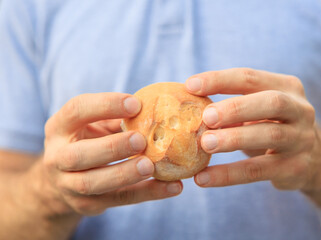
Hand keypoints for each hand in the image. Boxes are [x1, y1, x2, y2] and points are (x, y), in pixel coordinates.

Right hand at [42, 93, 181, 215]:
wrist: (59, 183)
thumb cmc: (87, 141)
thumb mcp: (94, 125)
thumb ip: (117, 118)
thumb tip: (157, 109)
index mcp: (59, 127)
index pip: (76, 110)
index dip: (105, 105)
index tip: (136, 104)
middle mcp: (57, 157)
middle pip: (79, 155)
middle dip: (112, 147)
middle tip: (140, 140)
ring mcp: (68, 185)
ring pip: (93, 183)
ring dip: (125, 174)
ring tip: (151, 166)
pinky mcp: (87, 205)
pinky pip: (119, 199)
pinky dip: (148, 193)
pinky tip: (172, 187)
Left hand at [186, 68, 315, 189]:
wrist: (313, 158)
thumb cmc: (270, 125)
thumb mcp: (258, 109)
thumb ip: (232, 103)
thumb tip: (187, 103)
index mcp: (286, 86)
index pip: (250, 78)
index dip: (219, 80)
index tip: (190, 85)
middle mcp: (300, 109)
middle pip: (271, 102)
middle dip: (236, 107)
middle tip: (206, 117)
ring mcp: (302, 139)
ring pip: (269, 135)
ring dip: (234, 139)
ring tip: (205, 144)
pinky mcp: (296, 167)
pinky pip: (259, 171)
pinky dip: (228, 175)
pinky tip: (203, 178)